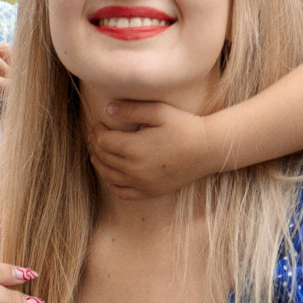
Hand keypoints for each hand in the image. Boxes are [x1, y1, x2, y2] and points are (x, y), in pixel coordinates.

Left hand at [89, 100, 218, 197]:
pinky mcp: (150, 192)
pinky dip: (112, 184)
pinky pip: (123, 193)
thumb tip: (107, 110)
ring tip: (97, 155)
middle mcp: (135, 170)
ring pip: (110, 177)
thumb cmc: (184, 126)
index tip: (99, 123)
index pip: (104, 142)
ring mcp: (142, 184)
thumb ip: (131, 110)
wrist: (207, 150)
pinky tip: (111, 176)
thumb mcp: (158, 111)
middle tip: (95, 135)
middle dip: (97, 146)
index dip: (97, 132)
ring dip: (100, 165)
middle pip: (105, 158)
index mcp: (134, 149)